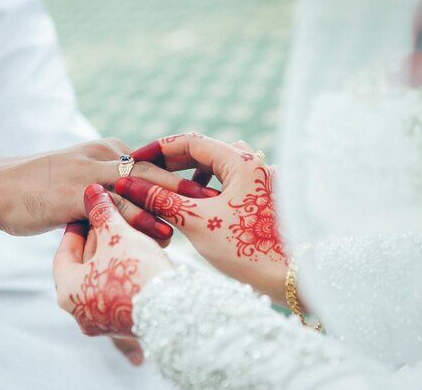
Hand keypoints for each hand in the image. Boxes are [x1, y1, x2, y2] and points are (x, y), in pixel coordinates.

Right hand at [0, 138, 217, 236]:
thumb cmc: (35, 188)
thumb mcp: (75, 180)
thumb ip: (104, 189)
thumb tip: (128, 208)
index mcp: (105, 150)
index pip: (152, 161)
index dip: (182, 173)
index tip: (210, 186)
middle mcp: (101, 155)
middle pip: (155, 169)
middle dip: (188, 183)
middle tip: (220, 196)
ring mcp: (89, 172)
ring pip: (140, 186)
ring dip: (172, 202)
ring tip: (203, 216)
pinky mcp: (75, 193)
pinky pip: (115, 206)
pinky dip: (141, 218)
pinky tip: (161, 231)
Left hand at [53, 184, 173, 339]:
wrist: (175, 309)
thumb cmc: (138, 271)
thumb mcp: (117, 235)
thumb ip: (102, 212)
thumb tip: (91, 191)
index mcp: (67, 292)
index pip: (65, 252)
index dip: (77, 227)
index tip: (87, 211)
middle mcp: (80, 312)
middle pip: (85, 266)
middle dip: (99, 240)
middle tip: (109, 217)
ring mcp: (103, 322)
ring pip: (104, 279)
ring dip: (114, 254)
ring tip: (128, 232)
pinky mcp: (126, 325)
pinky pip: (119, 291)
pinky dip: (125, 271)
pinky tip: (140, 253)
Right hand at [115, 133, 287, 303]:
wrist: (294, 279)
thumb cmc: (248, 249)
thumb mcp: (197, 222)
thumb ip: (160, 200)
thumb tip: (127, 184)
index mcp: (242, 162)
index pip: (191, 141)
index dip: (158, 149)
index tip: (135, 161)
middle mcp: (256, 166)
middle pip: (206, 152)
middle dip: (173, 163)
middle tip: (146, 175)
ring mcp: (263, 183)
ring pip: (219, 168)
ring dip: (192, 176)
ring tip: (172, 192)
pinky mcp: (265, 201)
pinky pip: (231, 184)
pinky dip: (210, 190)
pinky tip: (199, 208)